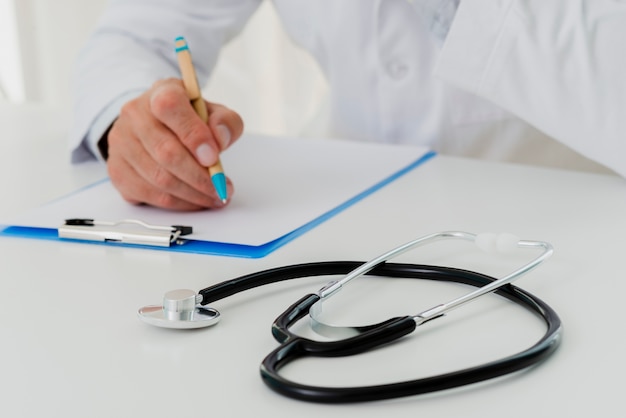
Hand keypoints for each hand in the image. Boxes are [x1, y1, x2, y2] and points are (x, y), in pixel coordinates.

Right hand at [104, 78, 243, 210]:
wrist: (154, 124)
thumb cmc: (187, 119)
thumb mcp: (212, 112)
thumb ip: (225, 121)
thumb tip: (220, 139)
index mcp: (161, 92)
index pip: (170, 107)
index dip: (194, 135)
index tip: (214, 158)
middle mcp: (134, 115)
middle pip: (166, 152)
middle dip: (200, 178)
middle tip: (222, 189)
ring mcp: (121, 143)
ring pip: (159, 179)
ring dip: (193, 195)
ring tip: (214, 197)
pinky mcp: (117, 170)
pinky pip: (150, 195)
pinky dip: (178, 203)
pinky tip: (195, 201)